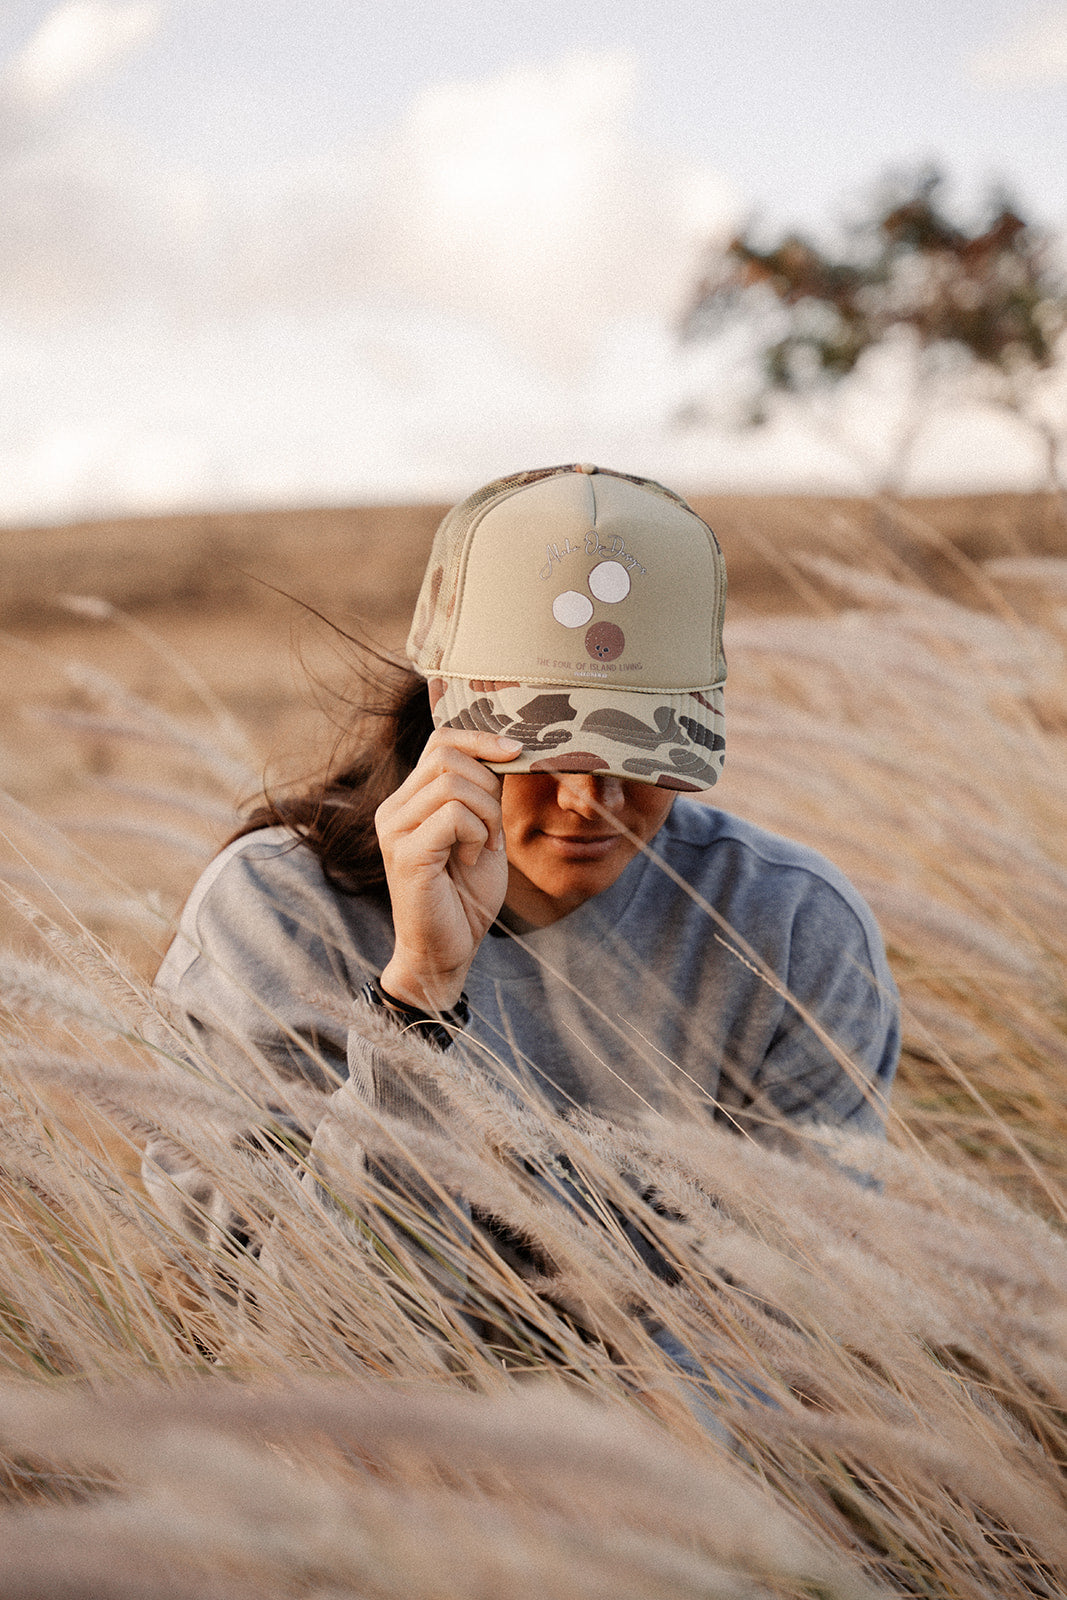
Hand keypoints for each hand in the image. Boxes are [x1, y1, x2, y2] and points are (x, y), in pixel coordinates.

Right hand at [374, 729, 521, 1010]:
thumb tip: (508, 750)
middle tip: (493, 830)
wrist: (447, 951)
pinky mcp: (405, 853)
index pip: (441, 741)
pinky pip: (453, 815)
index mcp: (409, 800)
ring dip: (486, 814)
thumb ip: (486, 795)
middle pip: (447, 755)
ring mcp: (394, 830)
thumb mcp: (484, 833)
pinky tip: (471, 859)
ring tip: (483, 847)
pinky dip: (476, 834)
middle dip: (489, 786)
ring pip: (453, 783)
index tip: (517, 753)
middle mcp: (394, 809)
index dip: (481, 738)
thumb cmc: (466, 897)